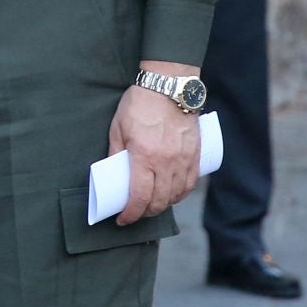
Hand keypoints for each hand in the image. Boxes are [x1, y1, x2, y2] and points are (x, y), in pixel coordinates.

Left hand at [108, 63, 200, 225]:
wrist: (169, 86)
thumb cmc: (139, 104)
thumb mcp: (117, 128)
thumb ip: (115, 152)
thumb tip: (110, 172)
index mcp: (144, 157)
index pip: (139, 197)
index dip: (130, 213)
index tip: (123, 219)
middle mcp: (167, 162)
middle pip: (159, 200)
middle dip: (146, 212)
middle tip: (136, 213)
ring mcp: (184, 159)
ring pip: (177, 194)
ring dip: (164, 204)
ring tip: (152, 204)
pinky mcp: (196, 154)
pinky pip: (191, 182)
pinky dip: (181, 193)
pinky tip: (173, 194)